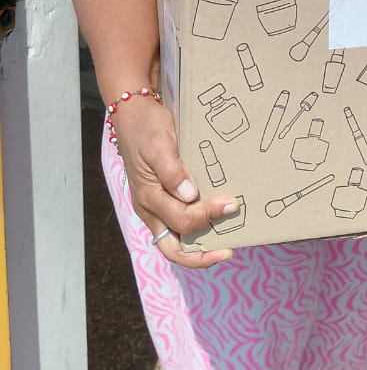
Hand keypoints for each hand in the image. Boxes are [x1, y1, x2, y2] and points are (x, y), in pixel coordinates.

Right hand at [111, 99, 240, 266]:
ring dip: (199, 245)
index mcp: (149, 197)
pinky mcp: (161, 200)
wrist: (133, 114)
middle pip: (173, 248)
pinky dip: (195, 229)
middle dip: (200, 255)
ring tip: (225, 240)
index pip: (182, 220)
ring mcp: (154, 207)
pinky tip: (213, 221)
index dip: (207, 216)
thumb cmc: (146, 127)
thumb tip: (189, 195)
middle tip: (227, 250)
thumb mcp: (159, 144)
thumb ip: (172, 171)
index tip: (230, 205)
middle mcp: (150, 209)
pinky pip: (177, 224)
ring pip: (176, 240)